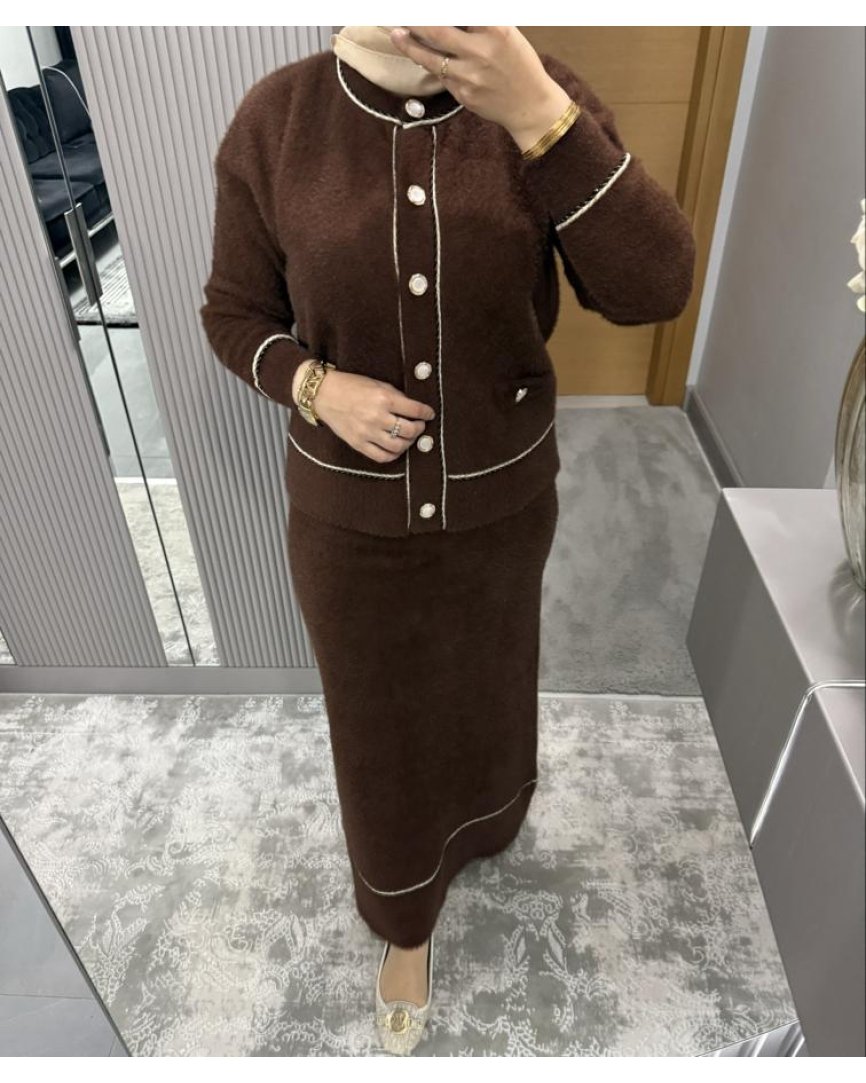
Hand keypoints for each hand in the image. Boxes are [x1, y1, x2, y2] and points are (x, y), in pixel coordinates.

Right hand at [310, 369, 435, 464]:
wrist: (324, 394)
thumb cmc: (351, 386)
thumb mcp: (377, 384)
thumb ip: (395, 396)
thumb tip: (413, 408)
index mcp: (384, 399)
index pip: (414, 409)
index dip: (426, 413)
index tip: (429, 414)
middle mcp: (377, 417)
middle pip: (409, 430)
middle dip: (419, 428)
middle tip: (419, 425)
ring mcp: (367, 433)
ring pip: (398, 446)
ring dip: (408, 443)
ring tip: (408, 437)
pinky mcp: (358, 444)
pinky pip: (382, 457)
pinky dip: (393, 455)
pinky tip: (396, 448)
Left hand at [389, 26, 571, 149]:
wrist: (530, 105)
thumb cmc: (520, 65)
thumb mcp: (507, 34)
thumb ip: (479, 23)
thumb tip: (450, 18)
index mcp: (496, 30)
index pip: (459, 12)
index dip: (436, 10)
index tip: (424, 8)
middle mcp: (480, 52)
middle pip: (437, 31)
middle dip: (416, 21)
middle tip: (402, 14)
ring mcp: (469, 76)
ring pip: (431, 58)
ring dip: (410, 45)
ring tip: (397, 34)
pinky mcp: (463, 95)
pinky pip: (441, 76)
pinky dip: (429, 64)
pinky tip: (420, 56)